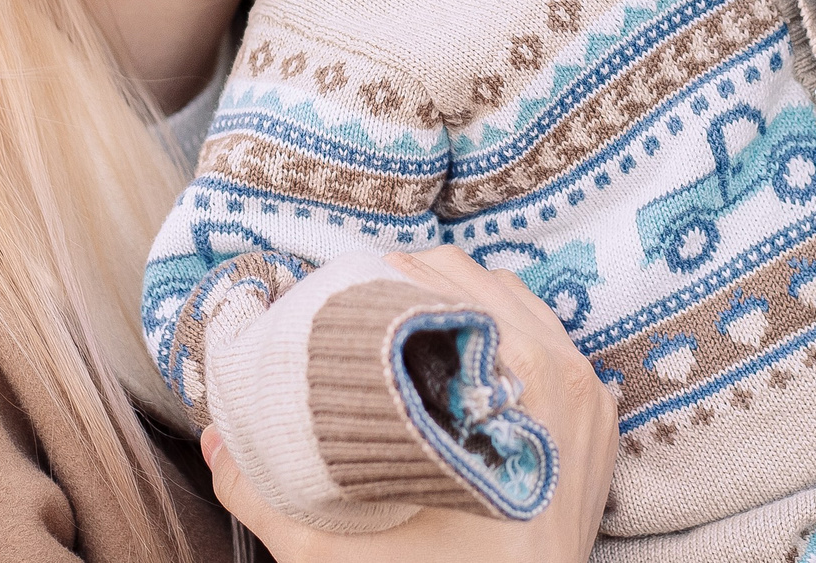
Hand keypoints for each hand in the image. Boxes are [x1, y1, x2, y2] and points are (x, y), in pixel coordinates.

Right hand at [202, 245, 616, 562]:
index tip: (339, 298)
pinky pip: (551, 342)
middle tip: (359, 314)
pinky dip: (503, 339)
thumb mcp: (335, 554)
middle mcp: (565, 376)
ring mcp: (590, 397)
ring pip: (514, 303)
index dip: (379, 280)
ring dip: (455, 307)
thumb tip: (215, 439)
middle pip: (476, 280)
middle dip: (411, 286)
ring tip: (398, 333)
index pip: (438, 283)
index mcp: (518, 385)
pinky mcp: (600, 420)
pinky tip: (455, 368)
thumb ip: (266, 496)